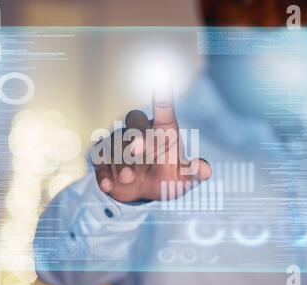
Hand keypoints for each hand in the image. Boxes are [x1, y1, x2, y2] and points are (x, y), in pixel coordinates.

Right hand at [93, 63, 211, 202]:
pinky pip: (101, 162)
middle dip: (135, 134)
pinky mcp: (104, 160)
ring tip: (129, 178)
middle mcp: (140, 133)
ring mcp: (120, 145)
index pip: (164, 109)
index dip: (162, 90)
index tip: (160, 68)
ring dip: (122, 161)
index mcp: (163, 133)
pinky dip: (104, 173)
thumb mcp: (182, 181)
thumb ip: (192, 174)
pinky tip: (108, 185)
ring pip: (116, 144)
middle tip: (138, 150)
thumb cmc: (166, 179)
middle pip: (134, 121)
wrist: (140, 194)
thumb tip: (205, 171)